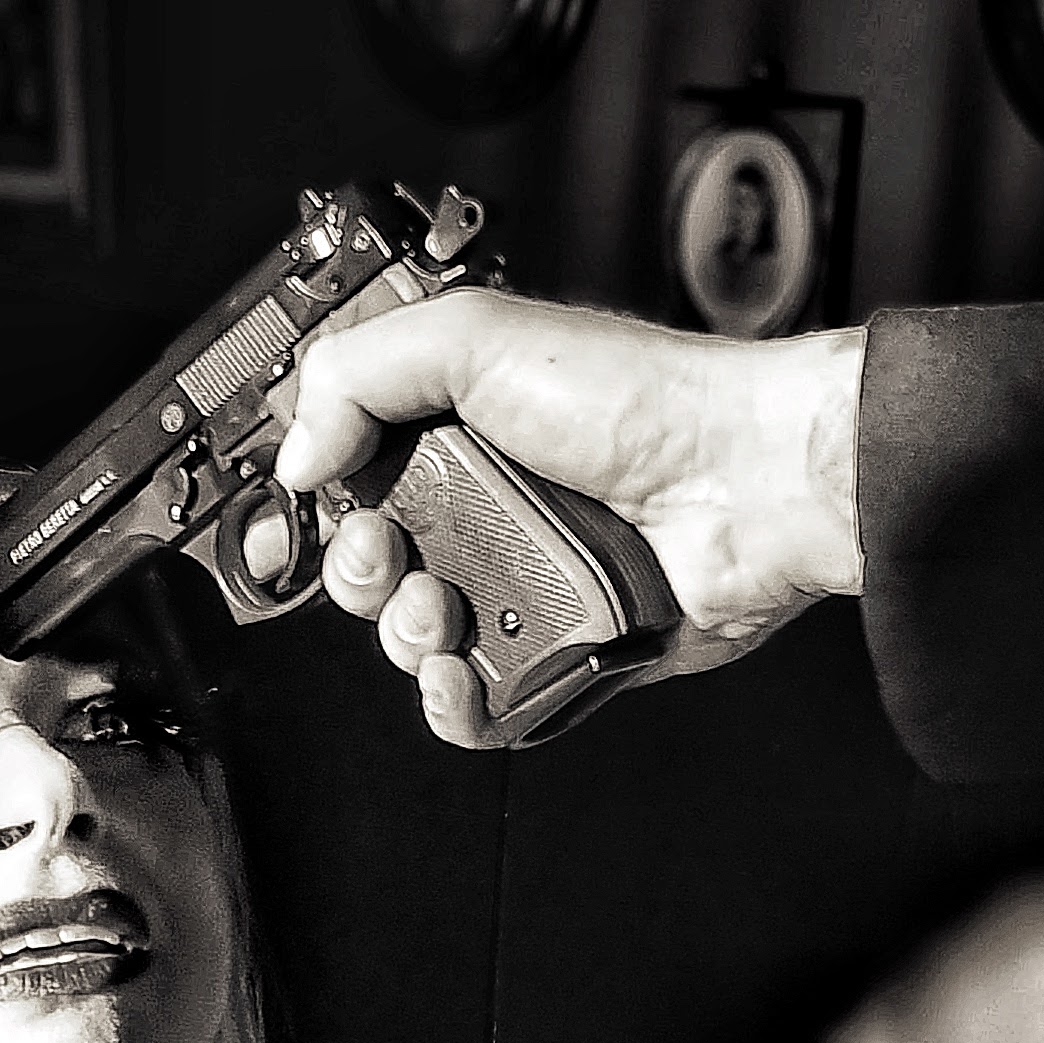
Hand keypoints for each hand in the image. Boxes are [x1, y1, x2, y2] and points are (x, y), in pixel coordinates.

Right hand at [274, 291, 866, 747]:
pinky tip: (461, 676)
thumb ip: (359, 373)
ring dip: (407, 637)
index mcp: (460, 433)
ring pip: (417, 644)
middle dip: (363, 574)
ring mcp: (524, 587)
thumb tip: (298, 454)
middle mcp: (489, 511)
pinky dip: (454, 705)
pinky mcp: (562, 653)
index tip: (329, 504)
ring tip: (446, 609)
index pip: (355, 481)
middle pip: (374, 572)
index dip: (328, 502)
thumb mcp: (475, 335)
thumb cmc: (643, 400)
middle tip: (394, 557)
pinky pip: (481, 706)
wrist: (745, 482)